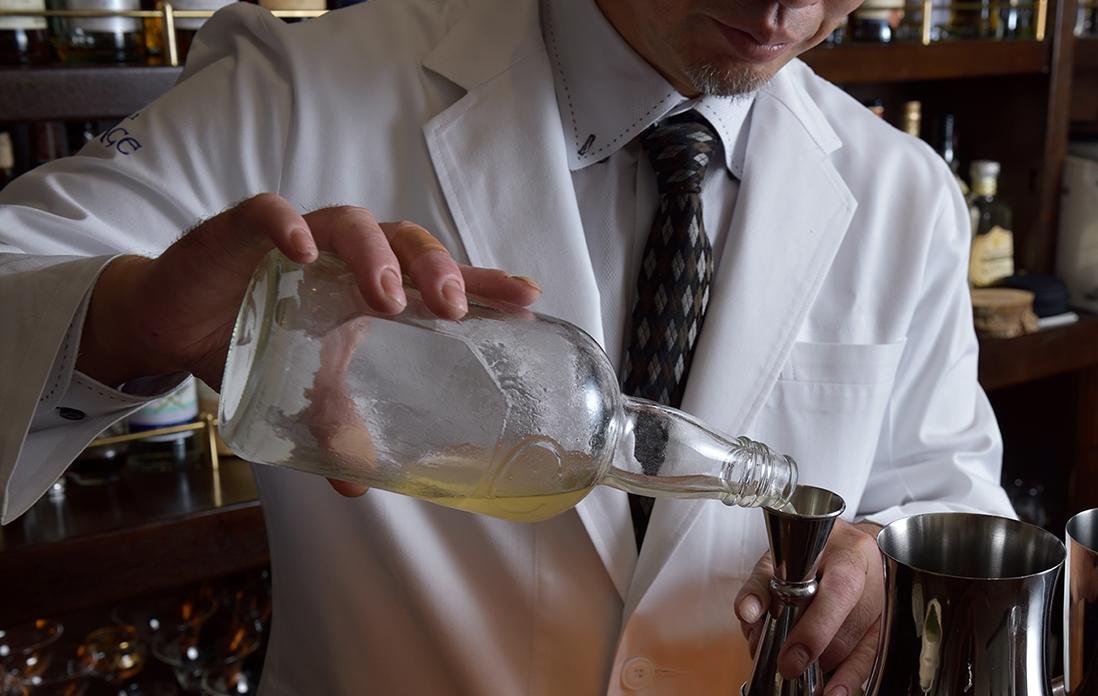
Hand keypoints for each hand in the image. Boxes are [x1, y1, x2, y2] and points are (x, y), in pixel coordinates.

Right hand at [76, 194, 542, 494]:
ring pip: (353, 222)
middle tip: (452, 308)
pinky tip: (302, 250)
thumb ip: (334, 424)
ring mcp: (300, 238)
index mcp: (371, 287)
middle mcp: (347, 256)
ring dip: (375, 255)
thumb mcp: (301, 391)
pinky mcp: (244, 230)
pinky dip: (287, 227)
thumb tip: (359, 484)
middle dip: (436, 270)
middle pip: (408, 242)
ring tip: (385, 296)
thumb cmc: (255, 343)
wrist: (177, 323)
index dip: (485, 284)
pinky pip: (270, 212)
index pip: (439, 280)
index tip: (530, 298)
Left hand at [735, 519, 884, 695]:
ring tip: (807, 681)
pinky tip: (834, 690)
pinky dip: (850, 676)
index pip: (839, 590)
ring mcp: (885, 603)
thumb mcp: (783, 557)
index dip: (816, 628)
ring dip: (833, 667)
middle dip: (817, 651)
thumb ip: (761, 584)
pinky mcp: (887, 625)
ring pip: (864, 644)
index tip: (790, 657)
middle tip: (789, 666)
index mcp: (849, 551)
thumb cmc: (813, 552)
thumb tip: (748, 613)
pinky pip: (872, 656)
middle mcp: (874, 576)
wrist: (846, 548)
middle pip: (852, 623)